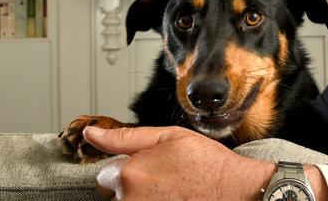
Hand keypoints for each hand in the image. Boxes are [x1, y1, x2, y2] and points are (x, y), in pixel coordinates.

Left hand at [83, 125, 275, 199]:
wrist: (237, 191)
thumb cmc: (207, 164)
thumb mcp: (169, 137)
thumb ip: (125, 136)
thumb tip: (90, 133)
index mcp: (129, 174)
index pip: (105, 175)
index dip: (128, 169)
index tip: (152, 169)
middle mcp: (129, 200)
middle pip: (116, 195)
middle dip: (133, 188)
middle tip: (165, 182)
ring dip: (144, 198)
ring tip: (173, 193)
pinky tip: (176, 199)